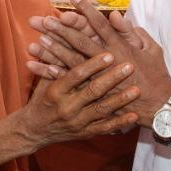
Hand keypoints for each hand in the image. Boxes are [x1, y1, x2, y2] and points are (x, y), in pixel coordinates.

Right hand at [19, 50, 139, 148]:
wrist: (34, 131)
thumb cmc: (41, 100)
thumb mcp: (44, 81)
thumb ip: (56, 63)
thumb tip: (63, 38)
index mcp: (56, 90)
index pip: (76, 75)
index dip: (93, 64)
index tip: (109, 53)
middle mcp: (66, 106)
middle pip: (93, 91)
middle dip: (112, 78)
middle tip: (129, 66)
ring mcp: (77, 121)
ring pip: (101, 109)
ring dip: (120, 100)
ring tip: (136, 90)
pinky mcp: (84, 133)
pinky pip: (105, 128)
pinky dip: (120, 122)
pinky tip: (134, 116)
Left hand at [28, 0, 170, 127]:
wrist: (160, 107)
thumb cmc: (157, 76)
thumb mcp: (152, 49)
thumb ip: (132, 32)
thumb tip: (115, 16)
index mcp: (121, 47)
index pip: (100, 24)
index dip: (86, 10)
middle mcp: (107, 61)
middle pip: (80, 41)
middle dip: (61, 29)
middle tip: (43, 20)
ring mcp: (99, 78)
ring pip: (70, 61)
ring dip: (52, 51)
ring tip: (36, 41)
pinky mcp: (93, 93)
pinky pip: (69, 82)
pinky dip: (52, 74)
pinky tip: (36, 67)